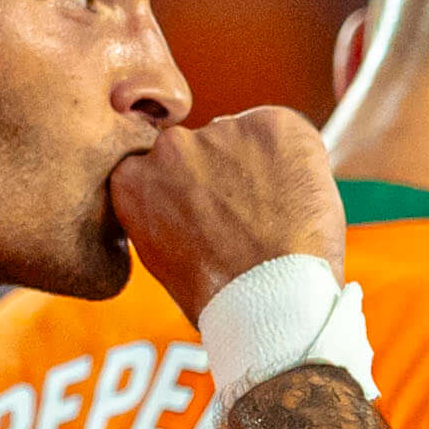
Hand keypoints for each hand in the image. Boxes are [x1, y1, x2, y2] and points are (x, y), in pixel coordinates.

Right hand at [111, 108, 345, 322]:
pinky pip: (285, 133)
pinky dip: (296, 159)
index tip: (205, 215)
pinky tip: (295, 202)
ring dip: (260, 168)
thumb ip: (166, 210)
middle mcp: (170, 145)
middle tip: (246, 220)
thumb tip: (188, 198)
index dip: (189, 191)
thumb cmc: (221, 297)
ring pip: (244, 140)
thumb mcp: (164, 255)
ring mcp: (221, 130)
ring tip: (275, 219)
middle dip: (224, 174)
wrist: (271, 304)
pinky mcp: (272, 124)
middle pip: (203, 148)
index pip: (161, 167)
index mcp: (133, 178)